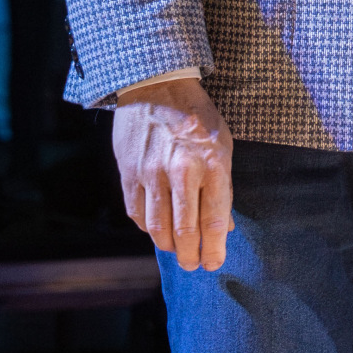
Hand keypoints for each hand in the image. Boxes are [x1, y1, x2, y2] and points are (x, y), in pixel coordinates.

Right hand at [112, 75, 234, 271]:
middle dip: (190, 255)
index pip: (214, 219)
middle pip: (184, 229)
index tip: (214, 263)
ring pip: (157, 226)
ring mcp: (151, 173)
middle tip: (193, 266)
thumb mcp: (223, 145)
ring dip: (168, 246)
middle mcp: (181, 171)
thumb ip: (222, 186)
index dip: (214, 248)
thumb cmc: (198, 116)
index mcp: (211, 164)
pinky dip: (147, 227)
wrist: (156, 86)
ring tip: (177, 252)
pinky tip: (155, 230)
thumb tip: (223, 226)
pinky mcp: (128, 172)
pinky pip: (136, 212)